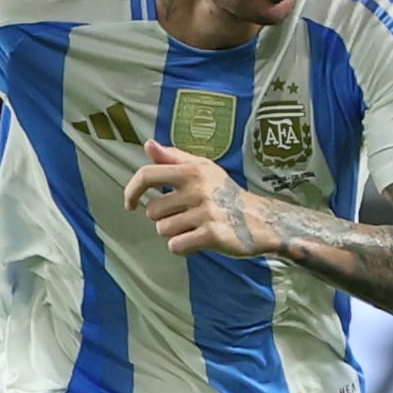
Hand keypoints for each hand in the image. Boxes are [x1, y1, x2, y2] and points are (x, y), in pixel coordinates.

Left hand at [123, 140, 275, 257]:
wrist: (262, 219)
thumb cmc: (226, 194)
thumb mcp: (204, 169)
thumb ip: (174, 157)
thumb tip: (148, 145)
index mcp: (192, 170)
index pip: (147, 175)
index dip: (131, 190)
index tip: (131, 204)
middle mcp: (198, 189)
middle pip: (153, 211)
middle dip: (164, 218)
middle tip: (186, 216)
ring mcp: (205, 212)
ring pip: (163, 230)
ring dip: (175, 233)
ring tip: (195, 227)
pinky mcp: (212, 234)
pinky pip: (176, 246)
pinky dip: (183, 247)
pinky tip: (198, 241)